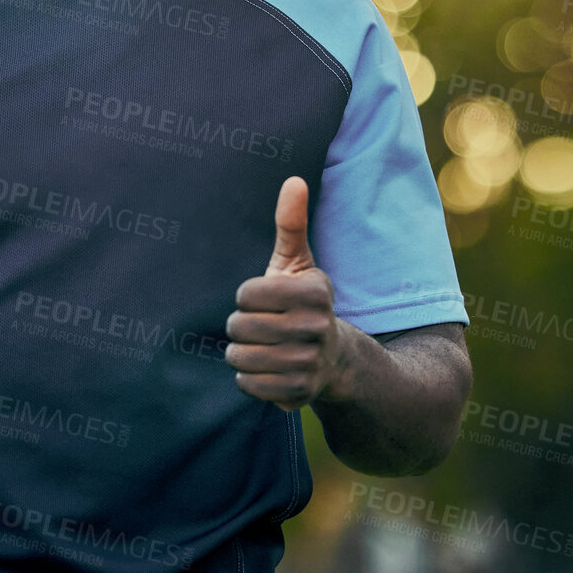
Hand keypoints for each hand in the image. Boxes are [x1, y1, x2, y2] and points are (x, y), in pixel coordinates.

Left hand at [225, 176, 341, 411]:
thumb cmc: (301, 301)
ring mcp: (311, 363)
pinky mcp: (301, 393)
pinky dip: (248, 378)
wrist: (333, 357)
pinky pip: (249, 385)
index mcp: (316, 292)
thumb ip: (291, 223)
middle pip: (241, 326)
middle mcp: (318, 328)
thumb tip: (293, 180)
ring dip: (240, 353)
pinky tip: (263, 369)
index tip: (262, 298)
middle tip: (255, 325)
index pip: (247, 293)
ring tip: (257, 346)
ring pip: (241, 358)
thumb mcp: (297, 262)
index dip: (247, 296)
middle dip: (239, 325)